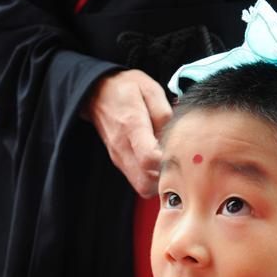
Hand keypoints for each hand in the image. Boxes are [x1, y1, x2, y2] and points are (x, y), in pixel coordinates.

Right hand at [84, 69, 171, 197]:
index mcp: (132, 126)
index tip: (179, 155)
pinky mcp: (119, 162)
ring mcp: (119, 158)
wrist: (97, 92)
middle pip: (145, 183)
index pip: (149, 158)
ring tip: (169, 163)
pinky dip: (151, 178)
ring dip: (159, 181)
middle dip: (165, 180)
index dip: (167, 162)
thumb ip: (165, 114)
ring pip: (142, 187)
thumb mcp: (150, 89)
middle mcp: (122, 147)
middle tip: (177, 164)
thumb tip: (174, 137)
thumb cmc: (126, 89)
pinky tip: (159, 162)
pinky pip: (138, 181)